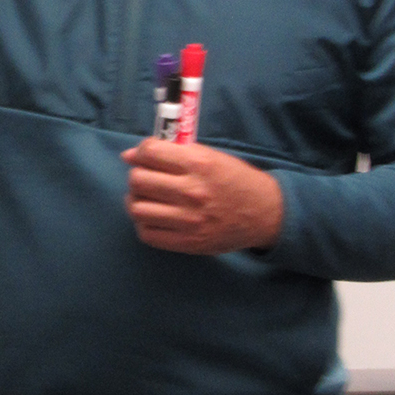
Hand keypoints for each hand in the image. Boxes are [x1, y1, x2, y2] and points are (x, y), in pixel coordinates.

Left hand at [120, 138, 282, 254]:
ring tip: (145, 199)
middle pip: (138, 180)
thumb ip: (173, 153)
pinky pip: (147, 234)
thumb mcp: (210, 157)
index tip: (143, 157)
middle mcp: (191, 191)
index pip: (150, 152)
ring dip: (135, 201)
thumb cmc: (234, 180)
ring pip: (137, 208)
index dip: (140, 152)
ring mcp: (189, 219)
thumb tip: (129, 156)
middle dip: (136, 177)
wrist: (265, 213)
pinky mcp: (188, 242)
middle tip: (144, 180)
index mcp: (198, 164)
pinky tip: (153, 218)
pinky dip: (143, 224)